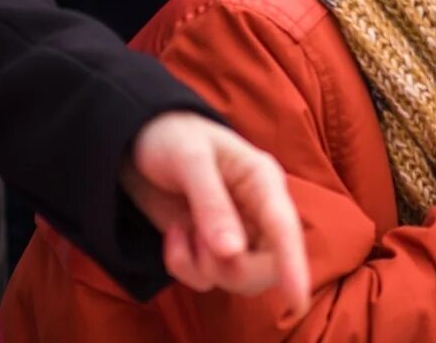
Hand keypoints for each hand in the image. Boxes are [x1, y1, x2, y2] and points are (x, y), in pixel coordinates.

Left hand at [122, 113, 310, 316]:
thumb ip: (211, 204)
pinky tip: (173, 235)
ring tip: (183, 230)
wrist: (138, 143)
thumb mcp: (190, 160)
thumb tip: (231, 252)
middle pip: (267, 267)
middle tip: (198, 242)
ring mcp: (236, 233)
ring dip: (203, 266)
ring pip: (239, 279)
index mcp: (262, 181)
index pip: (285, 228)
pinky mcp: (211, 248)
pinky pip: (206, 280)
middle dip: (232, 268)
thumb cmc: (172, 137)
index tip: (297, 298)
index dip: (294, 264)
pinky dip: (183, 266)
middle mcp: (257, 211)